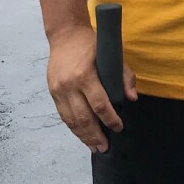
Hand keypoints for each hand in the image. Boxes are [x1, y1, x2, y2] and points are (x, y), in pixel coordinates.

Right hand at [46, 23, 137, 151]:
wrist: (65, 35)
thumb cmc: (92, 45)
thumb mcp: (113, 55)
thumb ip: (124, 77)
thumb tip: (132, 98)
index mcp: (85, 75)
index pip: (99, 104)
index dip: (110, 119)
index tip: (119, 127)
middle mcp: (68, 85)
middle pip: (83, 117)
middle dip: (95, 135)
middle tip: (105, 148)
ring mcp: (58, 90)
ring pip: (71, 120)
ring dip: (83, 136)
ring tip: (94, 147)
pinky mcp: (52, 92)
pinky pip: (63, 115)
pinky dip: (73, 127)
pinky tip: (82, 136)